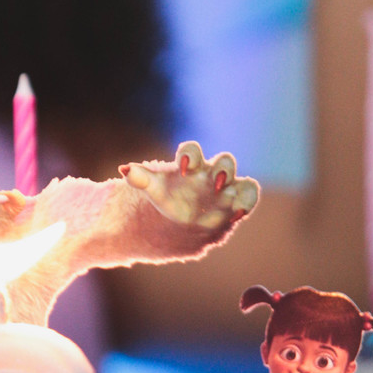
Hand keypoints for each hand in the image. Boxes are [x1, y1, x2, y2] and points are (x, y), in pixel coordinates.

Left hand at [122, 142, 258, 233]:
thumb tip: (124, 169)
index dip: (190, 154)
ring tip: (235, 204)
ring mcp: (228, 190)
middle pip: (225, 161)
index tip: (182, 166)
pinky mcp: (236, 205)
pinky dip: (245, 205)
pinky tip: (236, 215)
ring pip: (245, 183)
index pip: (192, 151)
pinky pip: (248, 200)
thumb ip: (141, 179)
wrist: (181, 221)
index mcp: (191, 165)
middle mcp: (213, 173)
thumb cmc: (170, 198)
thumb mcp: (154, 190)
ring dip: (243, 191)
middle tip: (215, 181)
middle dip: (223, 168)